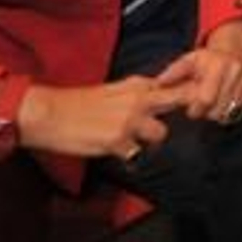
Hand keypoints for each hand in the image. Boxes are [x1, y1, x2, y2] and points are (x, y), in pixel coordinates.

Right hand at [16, 77, 184, 158]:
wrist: (50, 113)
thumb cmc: (79, 103)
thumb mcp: (113, 89)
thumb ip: (138, 93)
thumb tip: (158, 95)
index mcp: (137, 84)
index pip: (175, 85)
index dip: (187, 94)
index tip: (191, 102)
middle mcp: (137, 99)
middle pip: (179, 99)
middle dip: (187, 107)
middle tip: (185, 119)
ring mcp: (129, 120)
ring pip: (161, 133)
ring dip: (150, 140)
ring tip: (134, 142)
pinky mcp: (117, 141)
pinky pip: (136, 155)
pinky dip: (129, 157)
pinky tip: (117, 153)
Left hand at [154, 20, 241, 122]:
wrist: (235, 48)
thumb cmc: (208, 57)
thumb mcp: (189, 60)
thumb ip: (173, 73)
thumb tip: (157, 85)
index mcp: (217, 65)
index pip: (206, 98)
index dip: (196, 109)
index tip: (191, 109)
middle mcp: (235, 73)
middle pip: (218, 110)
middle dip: (206, 114)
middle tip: (200, 108)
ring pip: (230, 113)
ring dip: (218, 115)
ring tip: (211, 107)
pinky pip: (241, 111)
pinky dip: (230, 113)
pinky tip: (222, 106)